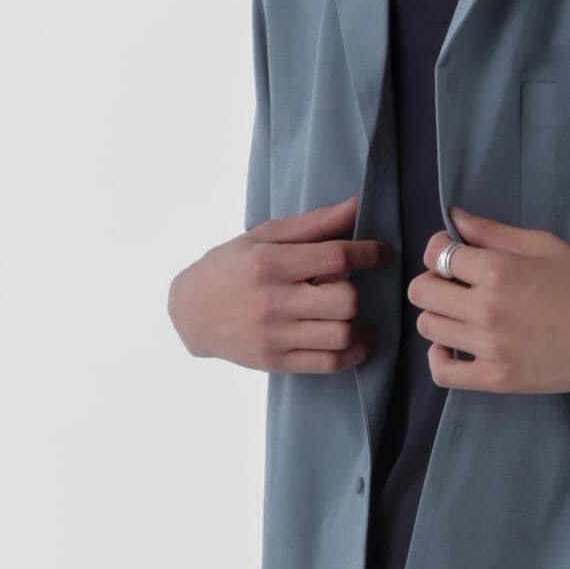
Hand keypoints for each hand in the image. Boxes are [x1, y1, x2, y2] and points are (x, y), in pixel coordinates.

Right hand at [167, 194, 392, 372]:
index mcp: (269, 263)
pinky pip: (329, 363)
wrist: (189, 312)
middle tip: (350, 283)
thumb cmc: (230, 267)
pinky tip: (357, 337)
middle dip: (357, 288)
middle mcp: (272, 302)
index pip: (336, 257)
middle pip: (345, 299)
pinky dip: (355, 352)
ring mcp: (274, 336)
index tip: (380, 252)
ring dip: (358, 321)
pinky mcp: (275, 362)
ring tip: (355, 311)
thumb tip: (356, 205)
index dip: (369, 252)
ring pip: (341, 334)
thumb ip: (313, 223)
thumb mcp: (264, 235)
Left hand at [407, 205, 569, 392]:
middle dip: (435, 280)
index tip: (457, 255)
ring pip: (428, 327)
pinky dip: (439, 357)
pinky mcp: (498, 379)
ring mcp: (491, 347)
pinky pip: (442, 372)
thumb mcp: (541, 244)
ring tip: (464, 312)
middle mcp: (487, 308)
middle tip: (459, 284)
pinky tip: (455, 344)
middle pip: (422, 291)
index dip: (440, 249)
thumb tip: (453, 217)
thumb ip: (491, 231)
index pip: (435, 253)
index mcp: (498, 270)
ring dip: (440, 315)